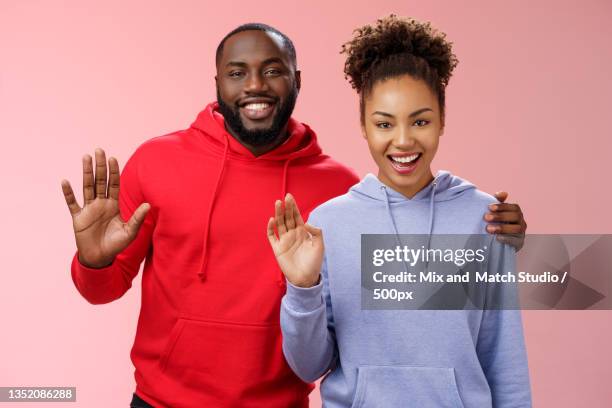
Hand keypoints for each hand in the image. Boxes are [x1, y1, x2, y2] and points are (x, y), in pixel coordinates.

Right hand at [61, 148, 149, 267]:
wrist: (100, 258)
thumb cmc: (116, 245)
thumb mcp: (130, 232)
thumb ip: (138, 218)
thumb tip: (148, 205)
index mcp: (113, 205)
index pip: (114, 184)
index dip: (113, 171)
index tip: (113, 158)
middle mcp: (101, 204)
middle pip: (100, 181)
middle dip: (100, 166)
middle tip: (99, 150)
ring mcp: (89, 209)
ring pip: (87, 187)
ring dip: (86, 172)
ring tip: (85, 157)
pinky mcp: (78, 218)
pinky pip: (72, 203)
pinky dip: (68, 193)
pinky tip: (65, 181)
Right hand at [266, 193, 322, 287]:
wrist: (306, 278)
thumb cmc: (314, 263)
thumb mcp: (319, 245)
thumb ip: (316, 232)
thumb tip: (305, 222)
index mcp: (302, 233)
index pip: (296, 216)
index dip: (293, 207)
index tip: (290, 197)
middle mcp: (292, 235)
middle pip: (287, 218)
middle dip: (286, 207)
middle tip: (285, 197)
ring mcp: (284, 241)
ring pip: (279, 224)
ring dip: (278, 214)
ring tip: (277, 203)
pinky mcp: (277, 249)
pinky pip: (272, 236)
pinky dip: (271, 228)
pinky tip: (272, 220)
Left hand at [484, 191, 526, 250]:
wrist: (500, 243)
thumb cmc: (497, 223)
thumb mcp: (496, 212)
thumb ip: (498, 202)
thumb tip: (503, 193)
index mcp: (516, 212)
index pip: (514, 207)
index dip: (502, 206)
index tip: (490, 207)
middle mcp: (521, 221)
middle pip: (516, 216)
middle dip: (500, 216)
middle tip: (486, 217)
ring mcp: (521, 233)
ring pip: (517, 228)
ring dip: (502, 228)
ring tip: (488, 229)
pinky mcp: (519, 243)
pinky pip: (515, 240)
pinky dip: (506, 238)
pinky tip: (496, 238)